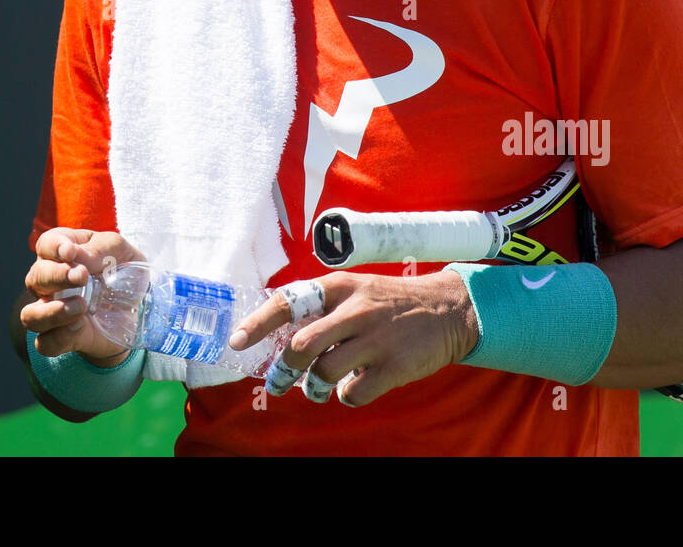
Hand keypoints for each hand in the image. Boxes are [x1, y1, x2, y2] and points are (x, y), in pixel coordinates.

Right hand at [21, 228, 146, 365]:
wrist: (136, 307)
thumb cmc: (122, 269)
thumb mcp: (120, 250)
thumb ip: (100, 248)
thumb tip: (76, 256)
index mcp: (63, 252)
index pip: (46, 244)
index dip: (53, 247)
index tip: (70, 252)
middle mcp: (51, 282)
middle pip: (35, 278)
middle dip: (56, 276)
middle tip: (82, 277)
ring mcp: (53, 311)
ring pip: (30, 316)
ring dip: (51, 311)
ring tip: (81, 305)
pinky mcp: (62, 338)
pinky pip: (45, 343)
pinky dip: (59, 336)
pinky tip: (79, 326)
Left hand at [228, 270, 478, 405]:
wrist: (447, 309)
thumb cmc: (389, 302)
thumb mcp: (355, 289)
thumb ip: (322, 308)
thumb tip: (279, 336)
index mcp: (339, 286)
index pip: (288, 301)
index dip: (258, 323)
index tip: (235, 342)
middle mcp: (355, 309)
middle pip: (302, 343)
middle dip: (282, 369)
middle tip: (277, 383)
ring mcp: (376, 338)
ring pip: (324, 371)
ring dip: (313, 386)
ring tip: (317, 388)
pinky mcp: (394, 366)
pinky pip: (354, 392)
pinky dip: (346, 396)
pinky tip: (354, 387)